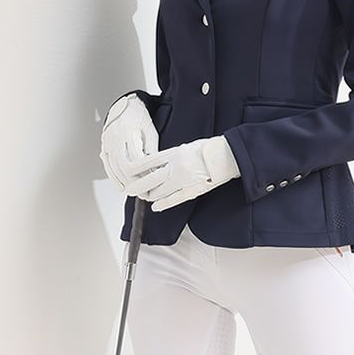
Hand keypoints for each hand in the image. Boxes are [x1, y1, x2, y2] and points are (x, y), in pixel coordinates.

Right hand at [99, 94, 157, 192]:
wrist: (126, 107)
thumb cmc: (141, 118)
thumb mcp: (151, 131)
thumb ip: (152, 149)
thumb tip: (156, 170)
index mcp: (128, 132)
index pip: (137, 159)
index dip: (146, 173)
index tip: (153, 180)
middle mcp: (115, 139)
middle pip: (124, 167)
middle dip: (135, 182)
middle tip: (146, 191)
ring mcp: (107, 144)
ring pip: (115, 169)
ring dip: (125, 183)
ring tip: (136, 191)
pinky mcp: (104, 148)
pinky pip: (107, 167)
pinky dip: (114, 179)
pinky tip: (121, 186)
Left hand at [126, 136, 240, 210]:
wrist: (226, 155)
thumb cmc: (207, 149)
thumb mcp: (184, 147)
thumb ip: (169, 156)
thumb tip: (155, 164)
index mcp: (173, 154)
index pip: (147, 162)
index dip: (135, 170)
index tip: (127, 173)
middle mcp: (176, 167)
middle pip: (150, 179)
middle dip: (137, 186)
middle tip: (129, 190)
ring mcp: (183, 180)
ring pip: (159, 191)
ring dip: (150, 195)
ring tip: (145, 196)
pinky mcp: (192, 190)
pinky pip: (174, 200)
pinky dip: (162, 204)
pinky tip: (155, 207)